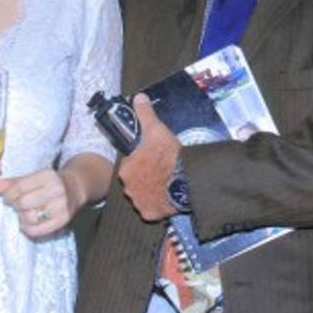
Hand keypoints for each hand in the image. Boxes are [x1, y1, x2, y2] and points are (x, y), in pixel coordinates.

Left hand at [0, 167, 77, 238]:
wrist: (76, 186)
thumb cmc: (50, 182)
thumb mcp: (34, 177)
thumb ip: (13, 182)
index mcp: (47, 176)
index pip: (19, 187)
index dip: (8, 195)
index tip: (8, 197)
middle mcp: (56, 190)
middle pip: (23, 203)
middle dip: (16, 206)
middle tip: (17, 205)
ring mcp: (61, 206)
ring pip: (30, 218)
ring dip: (21, 217)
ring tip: (24, 213)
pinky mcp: (63, 220)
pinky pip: (37, 230)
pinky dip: (28, 229)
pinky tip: (28, 222)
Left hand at [118, 94, 181, 220]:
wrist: (186, 180)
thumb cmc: (169, 155)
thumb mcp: (156, 130)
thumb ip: (145, 115)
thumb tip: (138, 98)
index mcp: (126, 168)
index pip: (131, 164)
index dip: (142, 160)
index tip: (153, 159)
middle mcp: (128, 188)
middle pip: (135, 181)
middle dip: (145, 177)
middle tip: (161, 171)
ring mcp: (139, 203)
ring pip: (143, 195)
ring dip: (151, 191)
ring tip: (166, 185)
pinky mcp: (150, 214)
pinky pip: (152, 209)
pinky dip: (158, 205)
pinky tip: (168, 198)